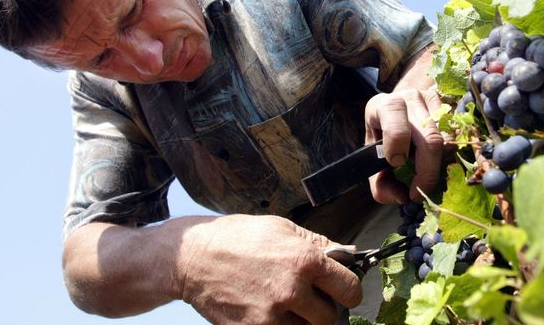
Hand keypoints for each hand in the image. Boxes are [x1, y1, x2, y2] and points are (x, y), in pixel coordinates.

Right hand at [175, 214, 361, 324]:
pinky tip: (269, 311)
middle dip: (323, 308)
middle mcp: (292, 289)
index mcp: (304, 260)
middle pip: (330, 317)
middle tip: (308, 297)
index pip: (350, 289)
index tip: (343, 290)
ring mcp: (272, 315)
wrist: (193, 257)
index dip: (349, 290)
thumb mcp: (282, 229)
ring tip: (286, 303)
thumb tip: (349, 254)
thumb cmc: (238, 238)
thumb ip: (318, 244)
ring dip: (302, 321)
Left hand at [364, 88, 444, 203]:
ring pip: (447, 140)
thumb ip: (380, 184)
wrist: (397, 110)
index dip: (397, 141)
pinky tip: (434, 161)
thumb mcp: (372, 159)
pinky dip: (447, 157)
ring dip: (438, 165)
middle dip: (427, 171)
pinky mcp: (448, 108)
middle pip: (430, 137)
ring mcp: (432, 101)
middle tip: (419, 191)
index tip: (396, 163)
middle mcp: (409, 98)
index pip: (394, 114)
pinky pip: (456, 138)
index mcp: (381, 106)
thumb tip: (403, 197)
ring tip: (425, 174)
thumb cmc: (382, 138)